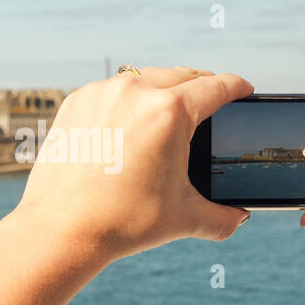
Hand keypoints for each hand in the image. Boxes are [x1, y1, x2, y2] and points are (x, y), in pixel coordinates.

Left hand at [10, 66, 253, 263]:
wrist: (60, 230)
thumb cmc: (122, 223)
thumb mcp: (183, 219)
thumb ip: (222, 217)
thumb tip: (240, 217)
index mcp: (169, 113)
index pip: (217, 86)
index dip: (237, 87)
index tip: (244, 90)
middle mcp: (135, 92)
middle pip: (183, 75)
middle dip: (203, 86)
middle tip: (211, 102)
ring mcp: (102, 92)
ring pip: (146, 78)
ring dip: (164, 88)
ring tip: (171, 109)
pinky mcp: (77, 101)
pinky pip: (113, 89)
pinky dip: (128, 100)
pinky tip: (131, 120)